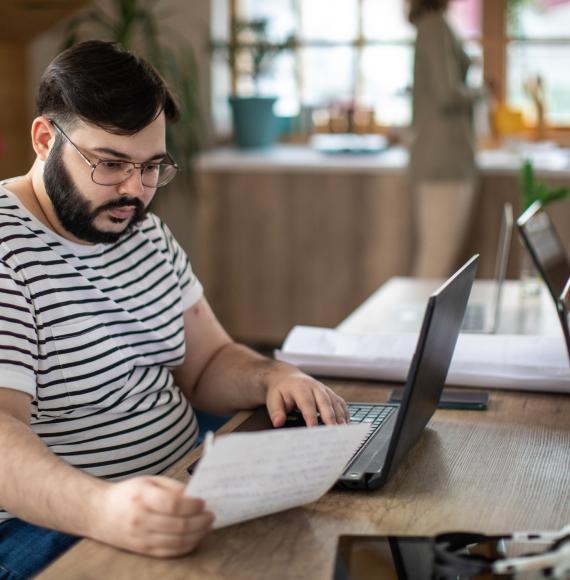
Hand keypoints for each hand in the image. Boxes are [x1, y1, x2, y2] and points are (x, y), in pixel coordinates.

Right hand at [91, 476, 213, 556]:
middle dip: (200, 521)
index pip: (172, 504)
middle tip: (211, 515)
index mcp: (142, 497)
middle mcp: (140, 519)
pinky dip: (186, 546)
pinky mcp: (142, 549)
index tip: (204, 502)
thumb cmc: (129, 493)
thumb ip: (172, 488)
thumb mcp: (149, 481)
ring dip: (197, 534)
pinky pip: (169, 552)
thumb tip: (195, 496)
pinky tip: (195, 538)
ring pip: (176, 541)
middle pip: (178, 525)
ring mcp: (141, 537)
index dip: (192, 505)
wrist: (100, 513)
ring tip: (207, 526)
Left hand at [265, 365, 348, 427]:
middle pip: (325, 402)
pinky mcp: (330, 393)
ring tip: (343, 430)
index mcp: (300, 388)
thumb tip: (278, 422)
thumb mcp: (273, 399)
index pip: (307, 403)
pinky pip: (340, 402)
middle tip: (333, 432)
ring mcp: (324, 389)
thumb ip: (276, 411)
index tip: (314, 429)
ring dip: (340, 416)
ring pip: (335, 402)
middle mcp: (315, 387)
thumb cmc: (281, 390)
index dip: (311, 416)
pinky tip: (346, 424)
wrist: (287, 377)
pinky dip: (344, 413)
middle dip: (330, 417)